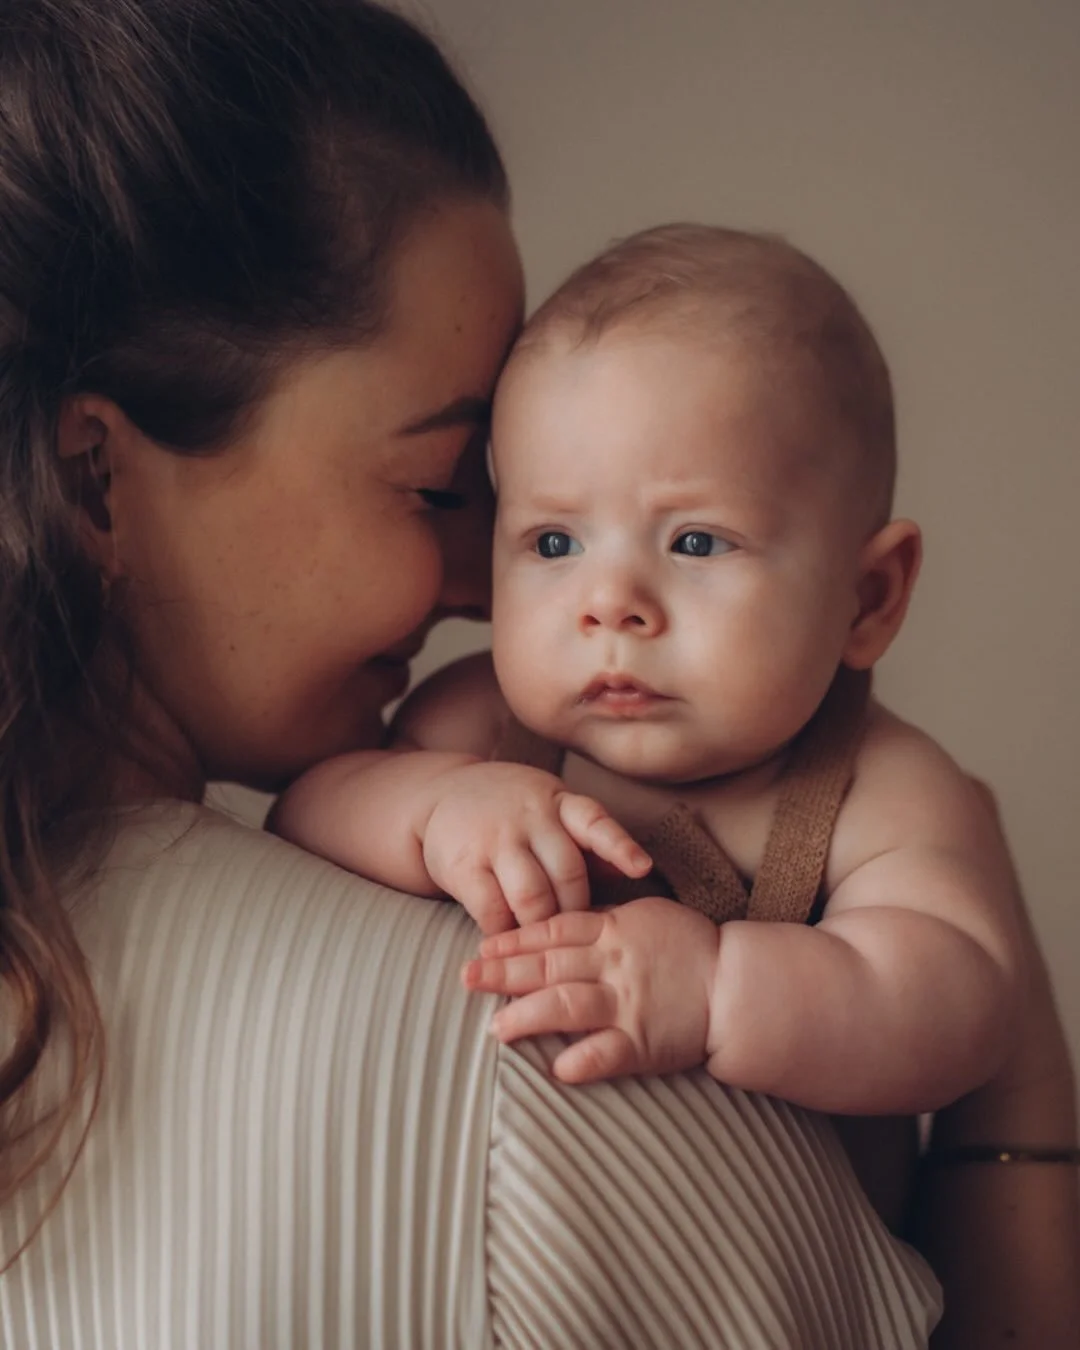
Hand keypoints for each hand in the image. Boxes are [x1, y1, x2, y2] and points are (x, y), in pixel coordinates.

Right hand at [422, 762, 650, 935]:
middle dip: (576, 910)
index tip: (642, 868)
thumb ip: (588, 843)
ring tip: (545, 942)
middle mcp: (530, 817)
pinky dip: (506, 934)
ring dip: (542, 927)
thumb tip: (635, 872)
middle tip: (577, 933)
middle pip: (568, 873)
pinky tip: (511, 940)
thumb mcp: (552, 811)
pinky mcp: (464, 865)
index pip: (595, 822)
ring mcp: (495, 839)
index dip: (620, 846)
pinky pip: (493, 912)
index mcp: (559, 803)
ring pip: (532, 897)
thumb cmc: (513, 813)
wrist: (441, 795)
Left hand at [462, 896, 719, 1082]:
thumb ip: (604, 919)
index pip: (553, 931)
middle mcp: (614, 965)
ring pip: (567, 1006)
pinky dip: (582, 1062)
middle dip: (503, 973)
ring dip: (528, 1017)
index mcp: (613, 931)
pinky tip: (556, 1070)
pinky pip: (607, 1054)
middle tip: (466, 978)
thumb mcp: (645, 915)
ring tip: (496, 1029)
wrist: (736, 984)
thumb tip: (562, 920)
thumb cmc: (690, 946)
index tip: (483, 946)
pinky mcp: (643, 1042)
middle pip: (548, 966)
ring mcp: (627, 1004)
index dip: (515, 939)